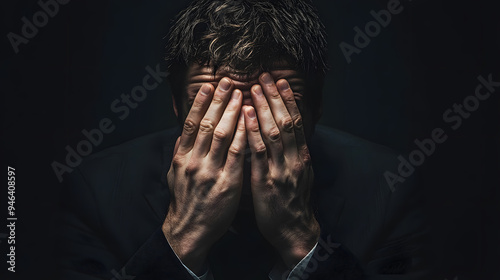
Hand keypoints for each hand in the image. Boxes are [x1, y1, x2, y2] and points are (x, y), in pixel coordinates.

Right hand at [163, 78, 246, 273]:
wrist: (189, 230)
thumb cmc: (185, 201)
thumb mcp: (175, 175)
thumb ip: (180, 152)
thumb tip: (183, 133)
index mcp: (182, 157)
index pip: (191, 123)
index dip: (200, 102)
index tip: (208, 85)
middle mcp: (194, 161)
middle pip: (208, 123)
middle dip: (218, 100)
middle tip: (228, 81)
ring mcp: (210, 171)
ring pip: (222, 134)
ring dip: (232, 112)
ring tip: (241, 94)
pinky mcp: (227, 183)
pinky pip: (237, 154)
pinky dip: (243, 135)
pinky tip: (250, 122)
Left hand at [244, 73, 319, 267]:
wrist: (293, 230)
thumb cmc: (292, 202)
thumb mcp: (299, 175)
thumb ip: (293, 154)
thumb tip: (288, 134)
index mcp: (301, 156)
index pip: (295, 121)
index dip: (287, 100)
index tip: (280, 81)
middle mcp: (294, 159)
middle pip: (285, 121)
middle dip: (275, 96)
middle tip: (266, 75)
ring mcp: (281, 169)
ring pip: (274, 132)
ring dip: (264, 107)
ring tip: (255, 87)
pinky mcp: (266, 182)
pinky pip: (259, 152)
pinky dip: (253, 131)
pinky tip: (247, 114)